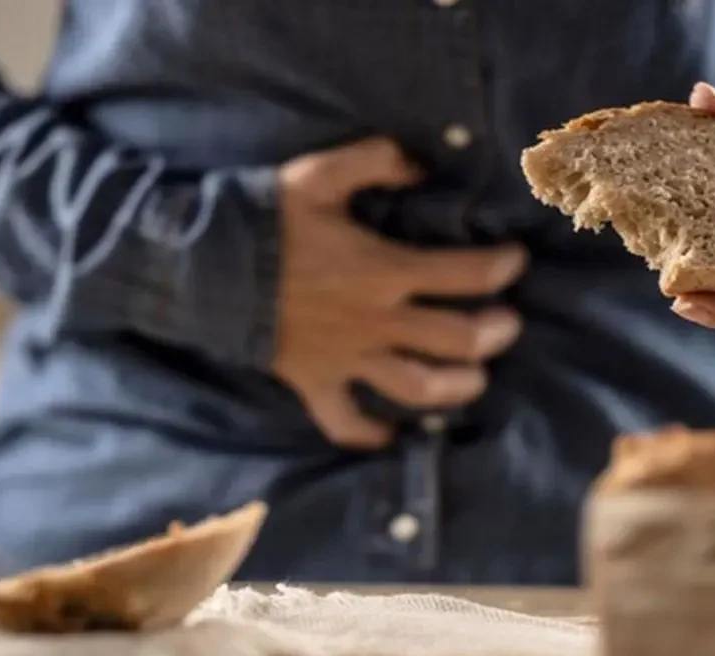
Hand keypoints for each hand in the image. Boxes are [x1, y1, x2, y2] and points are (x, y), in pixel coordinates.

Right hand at [273, 137, 527, 448]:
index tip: (514, 260)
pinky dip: (371, 435)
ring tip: (475, 378)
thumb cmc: (263, 218)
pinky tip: (392, 435)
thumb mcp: (319, 174)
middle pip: (457, 340)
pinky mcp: (315, 383)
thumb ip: (376, 161)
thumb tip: (422, 166)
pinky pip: (346, 423)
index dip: (501, 267)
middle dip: (495, 332)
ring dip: (457, 387)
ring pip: (418, 388)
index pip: (466, 274)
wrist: (200, 268)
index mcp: (383, 269)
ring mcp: (347, 359)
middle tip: (507, 323)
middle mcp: (376, 321)